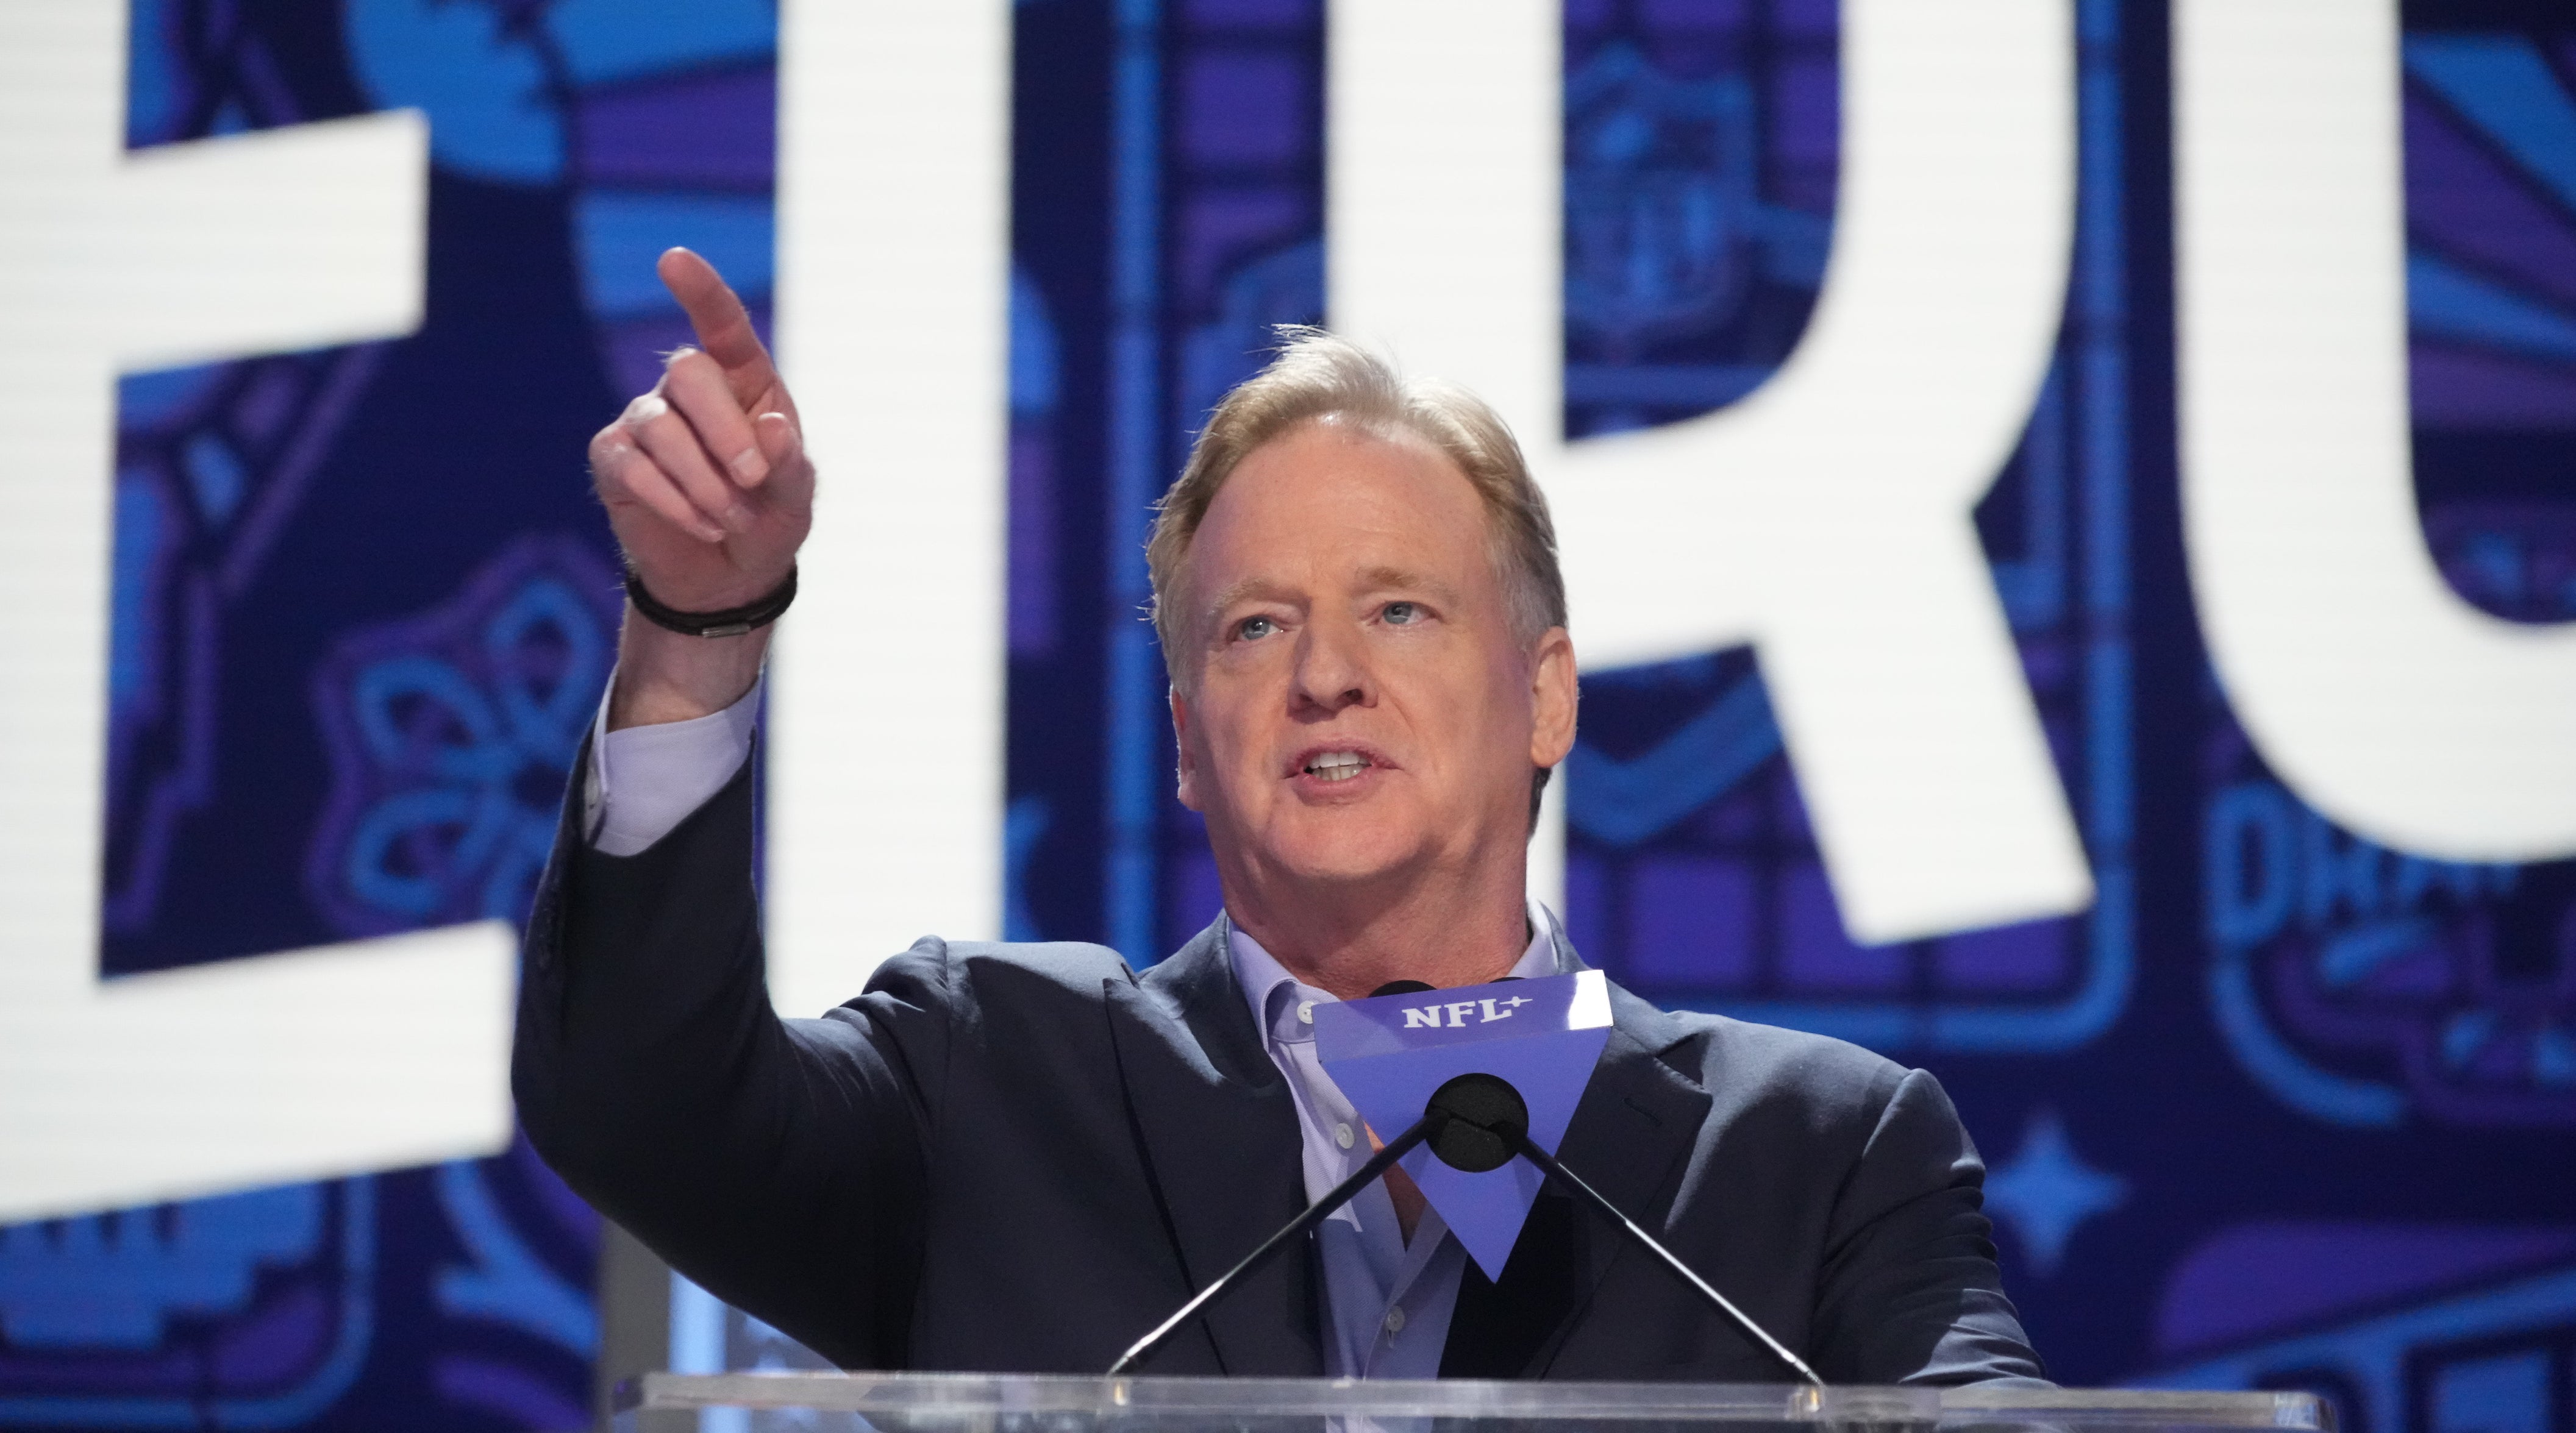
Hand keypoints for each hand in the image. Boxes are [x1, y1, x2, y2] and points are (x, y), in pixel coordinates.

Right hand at [588, 249, 813, 612]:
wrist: (728, 576)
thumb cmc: (768, 518)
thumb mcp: (796, 497)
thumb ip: (790, 463)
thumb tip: (771, 428)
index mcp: (743, 380)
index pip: (722, 324)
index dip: (701, 291)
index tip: (674, 259)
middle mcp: (688, 389)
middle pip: (688, 372)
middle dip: (725, 431)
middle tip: (753, 481)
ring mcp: (645, 420)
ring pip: (661, 429)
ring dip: (704, 482)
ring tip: (733, 519)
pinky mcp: (613, 459)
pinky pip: (634, 468)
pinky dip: (675, 502)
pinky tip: (705, 525)